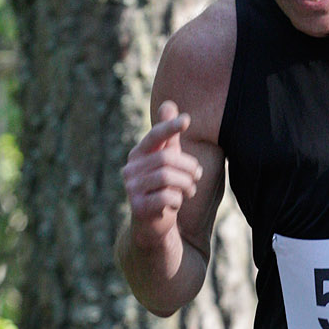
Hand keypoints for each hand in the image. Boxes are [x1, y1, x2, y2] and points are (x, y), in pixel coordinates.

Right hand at [122, 101, 203, 243]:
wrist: (152, 225)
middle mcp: (131, 169)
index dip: (169, 127)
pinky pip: (166, 197)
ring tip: (191, 190)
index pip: (154, 136)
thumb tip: (168, 104)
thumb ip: (169, 137)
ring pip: (167, 177)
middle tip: (197, 176)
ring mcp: (132, 188)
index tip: (186, 120)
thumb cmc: (163, 188)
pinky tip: (177, 203)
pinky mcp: (139, 208)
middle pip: (167, 159)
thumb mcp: (167, 161)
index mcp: (138, 154)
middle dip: (189, 167)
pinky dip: (178, 200)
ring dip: (187, 184)